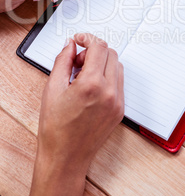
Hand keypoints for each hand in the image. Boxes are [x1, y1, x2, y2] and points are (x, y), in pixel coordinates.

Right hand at [25, 33, 123, 195]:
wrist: (66, 157)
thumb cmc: (56, 128)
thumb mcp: (52, 88)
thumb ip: (63, 61)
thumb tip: (70, 45)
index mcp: (92, 85)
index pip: (99, 47)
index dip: (87, 39)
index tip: (79, 40)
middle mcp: (109, 92)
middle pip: (110, 53)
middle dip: (94, 51)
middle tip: (77, 62)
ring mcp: (117, 102)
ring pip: (117, 66)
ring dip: (102, 63)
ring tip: (83, 76)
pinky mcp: (120, 110)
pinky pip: (119, 82)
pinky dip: (108, 76)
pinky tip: (92, 86)